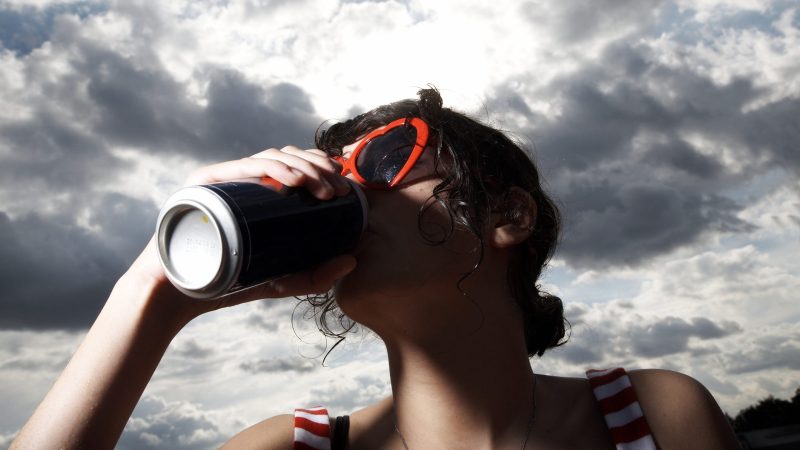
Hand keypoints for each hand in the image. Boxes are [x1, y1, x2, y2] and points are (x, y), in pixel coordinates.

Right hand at [123, 147, 357, 320]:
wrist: (176, 297)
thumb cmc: (227, 283)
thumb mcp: (281, 280)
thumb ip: (314, 275)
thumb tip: (352, 261)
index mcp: (258, 193)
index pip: (295, 168)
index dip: (322, 169)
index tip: (344, 188)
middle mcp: (241, 180)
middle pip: (287, 157)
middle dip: (319, 168)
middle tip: (339, 191)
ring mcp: (222, 178)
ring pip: (270, 157)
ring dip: (303, 168)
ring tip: (323, 189)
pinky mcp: (204, 182)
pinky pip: (243, 167)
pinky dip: (272, 169)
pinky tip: (295, 182)